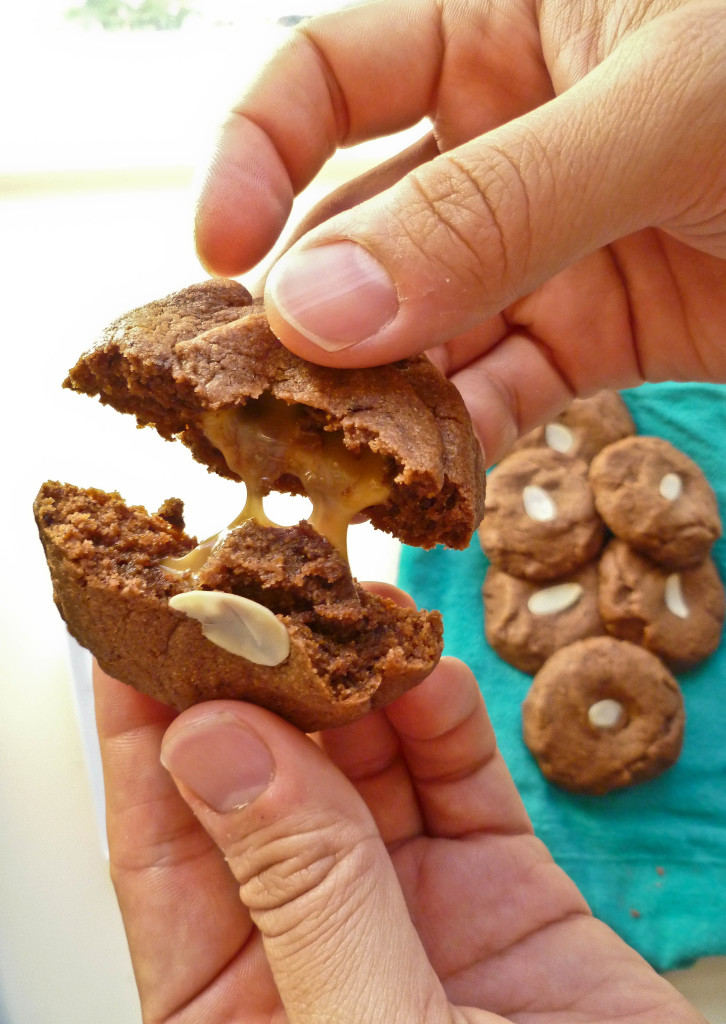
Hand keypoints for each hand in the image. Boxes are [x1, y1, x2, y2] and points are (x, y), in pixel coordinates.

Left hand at [95, 590, 703, 1021]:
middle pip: (265, 783)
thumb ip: (303, 892)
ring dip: (355, 680)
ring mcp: (408, 908)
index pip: (163, 846)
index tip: (144, 627)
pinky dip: (442, 716)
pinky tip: (427, 672)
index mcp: (237, 1009)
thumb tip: (212, 743)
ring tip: (350, 606)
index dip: (146, 729)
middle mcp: (312, 947)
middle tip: (261, 585)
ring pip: (363, 763)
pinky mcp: (502, 887)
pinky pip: (459, 778)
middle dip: (262, 678)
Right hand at [195, 0, 725, 464]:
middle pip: (363, 223)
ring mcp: (549, 242)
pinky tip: (430, 480)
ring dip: (382, 393)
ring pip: (427, 323)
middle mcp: (506, 131)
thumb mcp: (663, 110)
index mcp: (500, 18)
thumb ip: (489, 209)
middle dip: (314, 312)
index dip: (257, 158)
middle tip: (264, 402)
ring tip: (335, 461)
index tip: (217, 256)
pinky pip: (505, 386)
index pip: (326, 75)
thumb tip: (318, 307)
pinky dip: (465, 435)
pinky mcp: (601, 331)